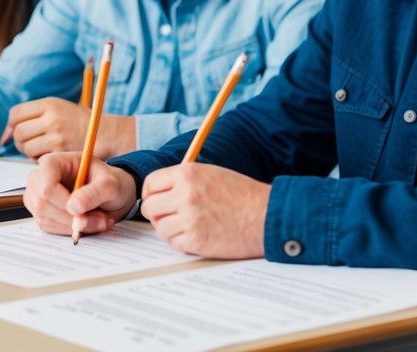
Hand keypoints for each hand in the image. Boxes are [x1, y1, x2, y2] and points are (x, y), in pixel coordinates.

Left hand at [5, 98, 135, 159]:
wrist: (104, 134)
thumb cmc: (78, 123)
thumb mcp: (58, 108)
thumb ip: (34, 116)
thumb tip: (4, 135)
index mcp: (49, 104)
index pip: (16, 113)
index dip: (11, 125)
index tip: (14, 133)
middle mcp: (52, 117)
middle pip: (18, 131)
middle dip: (20, 140)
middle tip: (30, 143)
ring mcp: (56, 135)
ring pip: (26, 147)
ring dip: (29, 152)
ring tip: (41, 150)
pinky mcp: (60, 151)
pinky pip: (38, 158)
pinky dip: (40, 159)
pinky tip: (51, 155)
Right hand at [25, 151, 137, 237]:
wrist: (109, 194)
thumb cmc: (108, 182)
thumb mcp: (110, 184)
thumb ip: (95, 193)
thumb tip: (73, 206)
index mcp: (53, 163)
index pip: (46, 187)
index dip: (64, 204)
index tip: (83, 212)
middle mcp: (40, 178)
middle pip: (44, 205)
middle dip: (73, 218)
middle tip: (100, 219)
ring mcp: (37, 196)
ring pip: (45, 219)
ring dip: (74, 226)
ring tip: (98, 220)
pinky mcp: (40, 212)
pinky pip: (48, 228)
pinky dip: (69, 230)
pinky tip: (86, 223)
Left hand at [141, 164, 268, 258]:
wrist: (266, 215)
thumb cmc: (242, 195)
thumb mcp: (211, 174)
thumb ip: (185, 180)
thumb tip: (159, 190)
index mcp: (188, 174)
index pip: (151, 183)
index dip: (151, 194)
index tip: (156, 200)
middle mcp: (185, 194)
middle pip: (150, 207)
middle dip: (157, 213)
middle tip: (170, 217)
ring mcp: (189, 218)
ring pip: (160, 227)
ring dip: (169, 229)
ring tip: (187, 226)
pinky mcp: (196, 240)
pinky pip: (173, 242)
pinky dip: (181, 242)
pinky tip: (195, 236)